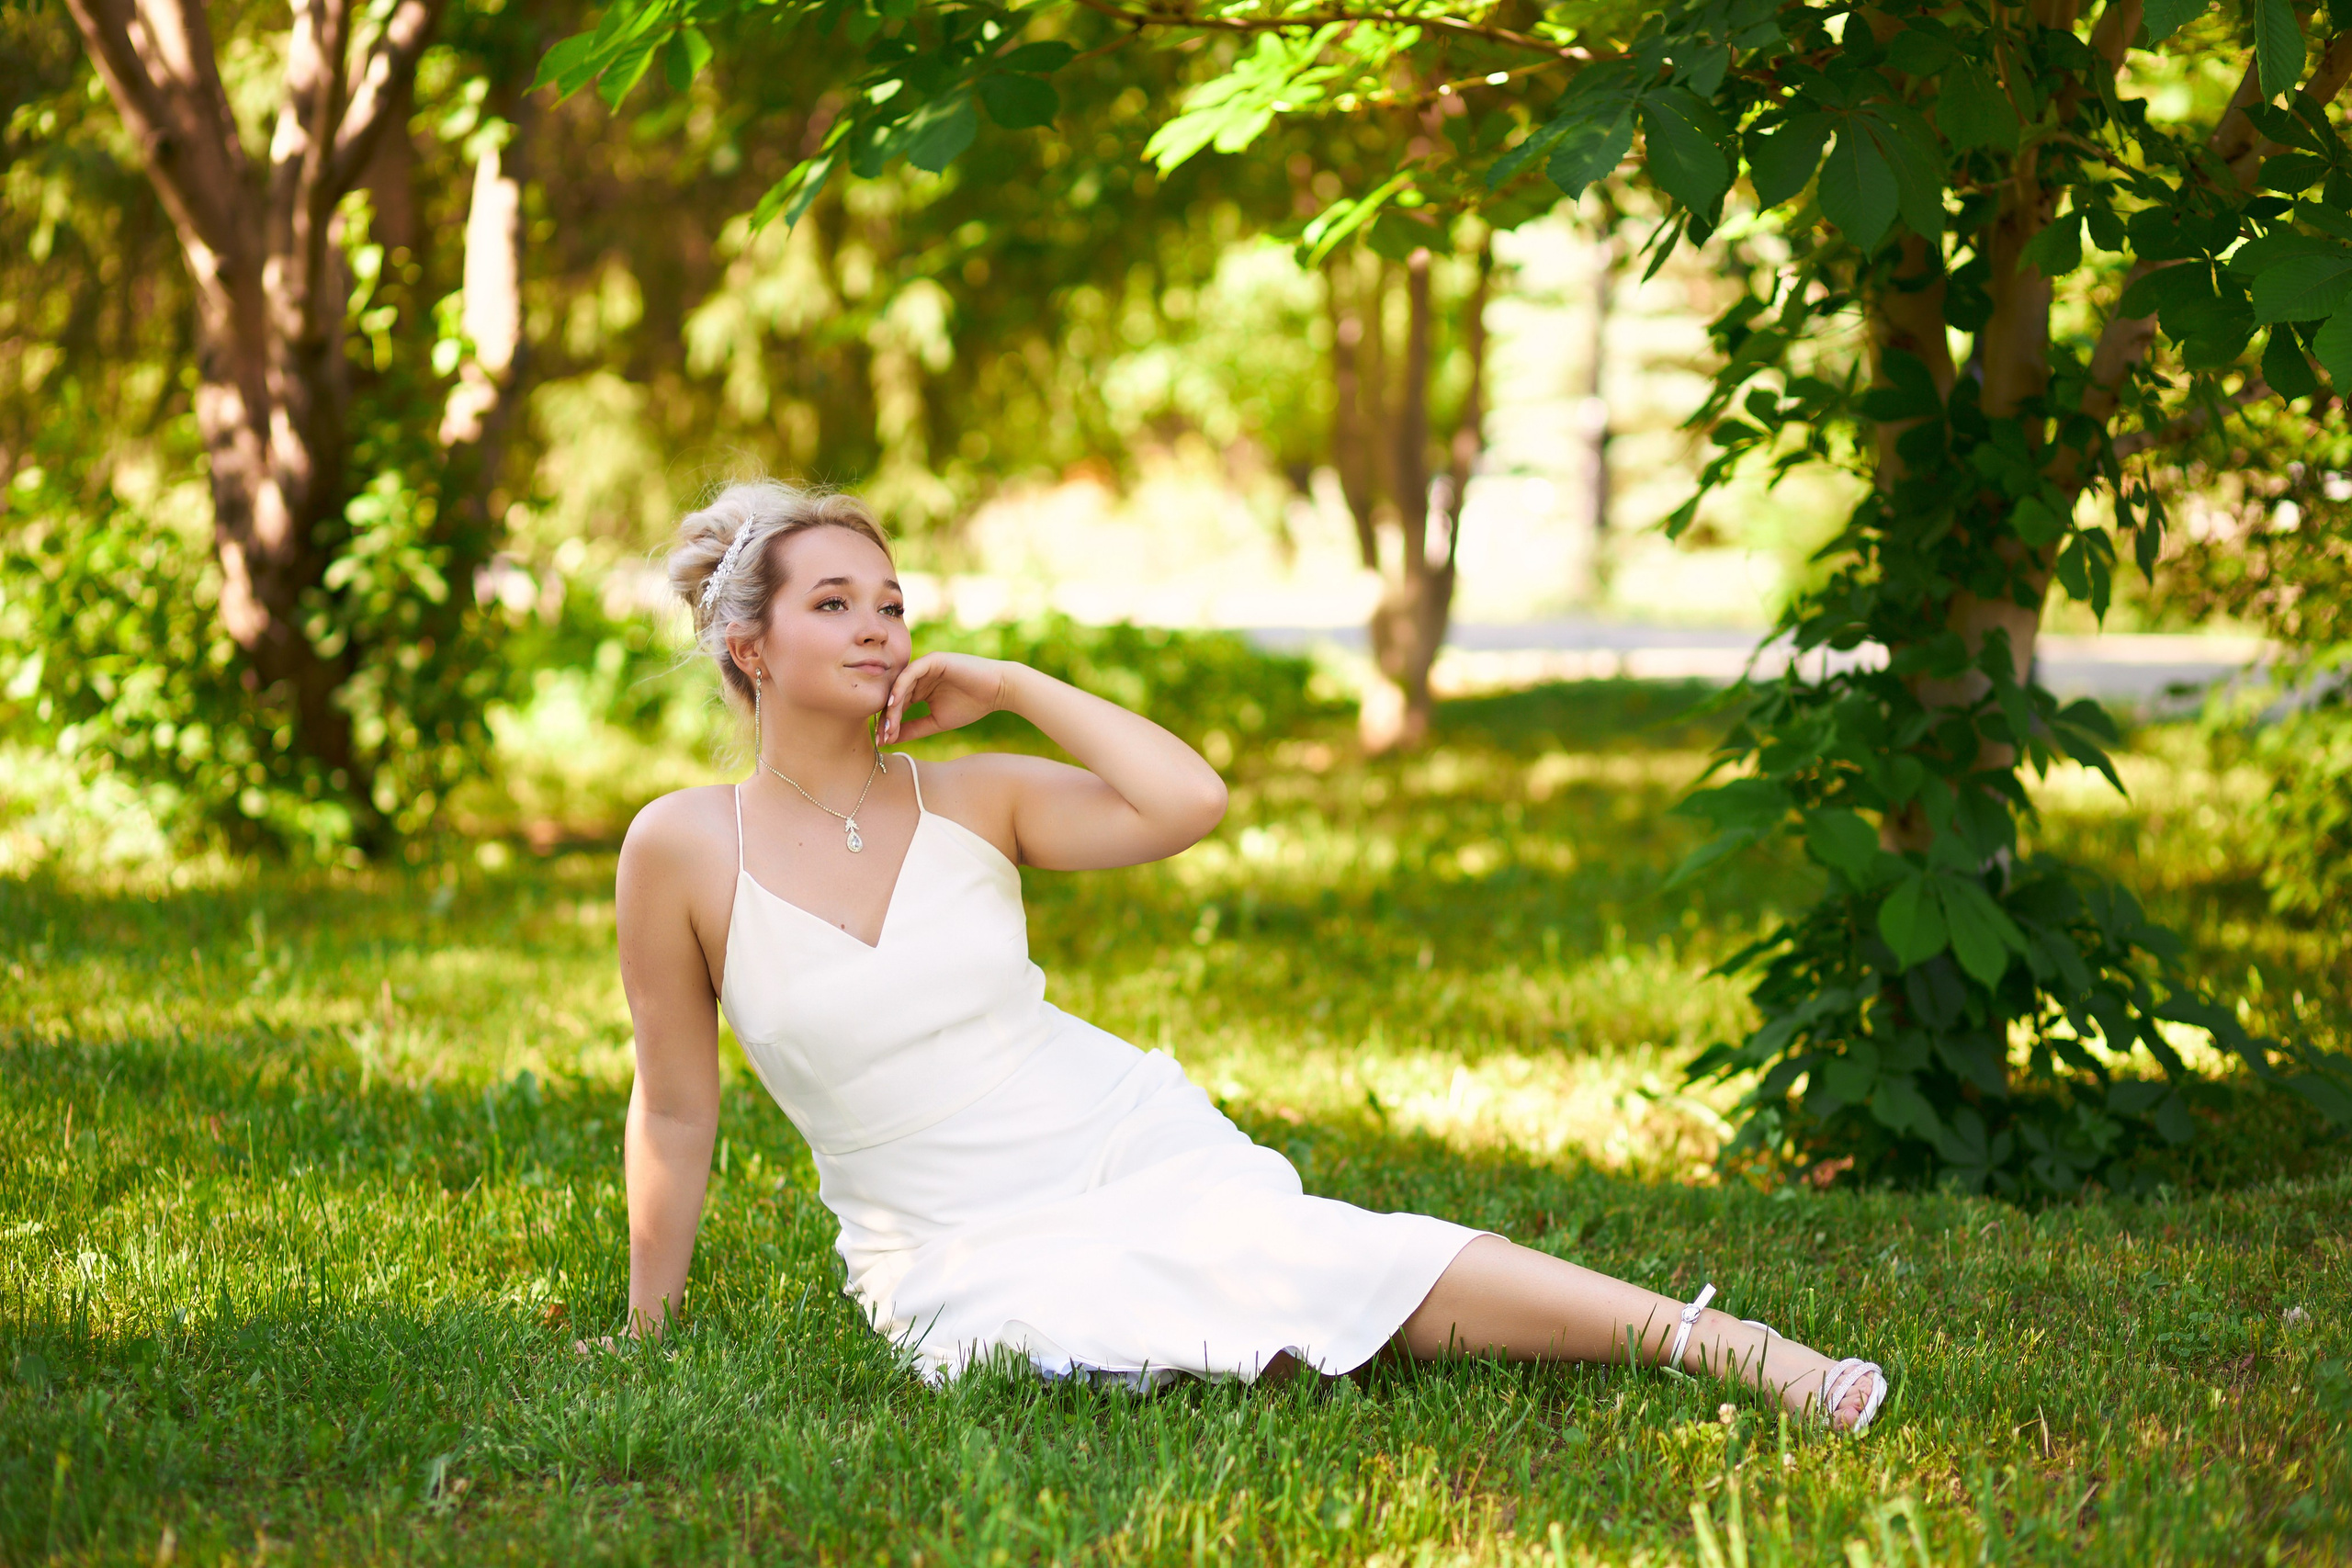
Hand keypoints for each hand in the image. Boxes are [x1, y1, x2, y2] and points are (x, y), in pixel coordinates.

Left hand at [881, 653, 1014, 743]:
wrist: (998, 691)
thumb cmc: (971, 705)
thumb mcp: (936, 721)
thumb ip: (914, 728)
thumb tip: (890, 739)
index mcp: (919, 689)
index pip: (897, 705)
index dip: (888, 723)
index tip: (882, 742)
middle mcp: (919, 676)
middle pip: (894, 696)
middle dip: (886, 717)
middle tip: (881, 736)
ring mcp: (925, 666)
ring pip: (900, 685)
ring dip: (891, 706)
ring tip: (887, 725)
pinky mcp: (932, 660)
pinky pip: (911, 673)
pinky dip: (901, 687)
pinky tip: (894, 704)